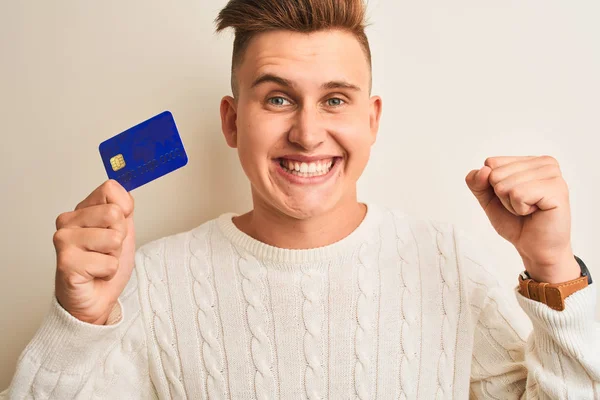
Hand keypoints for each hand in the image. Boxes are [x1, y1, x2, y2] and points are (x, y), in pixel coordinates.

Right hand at [53, 180, 135, 324]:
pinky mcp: (66, 262)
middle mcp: (68, 221)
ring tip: (99, 263)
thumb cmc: (105, 266)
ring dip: (114, 256)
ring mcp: (64, 240)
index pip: (110, 189)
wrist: (95, 299)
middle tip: (106, 252)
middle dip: (120, 238)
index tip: (115, 229)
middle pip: (114, 214)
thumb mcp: (123, 231)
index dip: (123, 211)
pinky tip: (94, 275)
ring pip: (113, 238)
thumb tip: (124, 193)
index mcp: (82, 210)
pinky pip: (108, 263)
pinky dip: (108, 272)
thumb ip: (124, 209)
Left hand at [465, 155, 579, 283]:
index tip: (512, 198)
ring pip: (505, 184)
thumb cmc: (516, 222)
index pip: (491, 163)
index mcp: (530, 160)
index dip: (493, 186)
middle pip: (495, 173)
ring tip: (529, 210)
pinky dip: (519, 208)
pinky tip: (535, 212)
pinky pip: (517, 194)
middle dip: (502, 196)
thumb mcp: (488, 199)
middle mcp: (544, 163)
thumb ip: (477, 182)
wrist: (534, 247)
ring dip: (511, 204)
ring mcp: (552, 174)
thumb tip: (484, 170)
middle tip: (522, 206)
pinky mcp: (556, 189)